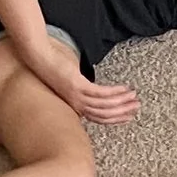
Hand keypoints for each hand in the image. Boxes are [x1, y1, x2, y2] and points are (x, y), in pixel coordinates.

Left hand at [17, 40, 138, 126]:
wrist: (40, 58)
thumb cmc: (53, 69)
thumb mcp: (70, 84)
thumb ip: (81, 91)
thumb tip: (94, 92)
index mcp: (75, 106)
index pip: (98, 118)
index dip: (115, 118)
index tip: (128, 116)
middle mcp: (76, 104)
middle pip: (104, 114)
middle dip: (122, 112)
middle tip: (136, 108)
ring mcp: (77, 96)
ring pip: (104, 105)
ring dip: (122, 102)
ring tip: (134, 98)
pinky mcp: (78, 85)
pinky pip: (100, 93)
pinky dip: (115, 93)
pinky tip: (124, 89)